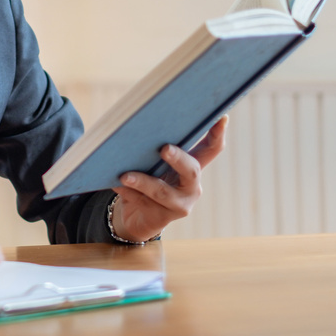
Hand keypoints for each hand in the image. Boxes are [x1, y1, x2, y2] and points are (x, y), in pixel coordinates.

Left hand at [110, 115, 227, 241]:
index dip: (218, 134)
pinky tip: (114, 183)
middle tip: (164, 148)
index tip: (221, 117)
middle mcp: (191, 186)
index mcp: (192, 166)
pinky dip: (126, 192)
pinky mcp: (162, 218)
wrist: (136, 215)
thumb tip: (137, 126)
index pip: (211, 149)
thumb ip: (152, 148)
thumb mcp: (153, 163)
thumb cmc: (147, 179)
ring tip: (125, 176)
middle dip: (178, 159)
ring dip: (143, 181)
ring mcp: (179, 204)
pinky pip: (142, 202)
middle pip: (191, 170)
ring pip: (162, 191)